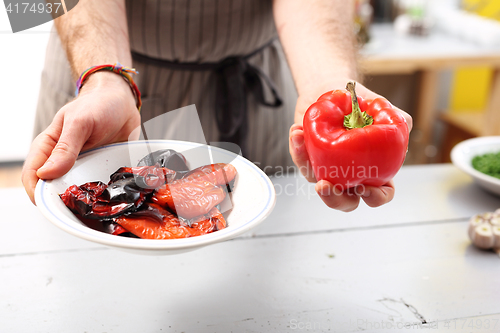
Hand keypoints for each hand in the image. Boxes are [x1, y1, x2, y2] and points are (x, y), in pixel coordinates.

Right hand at [22, 72, 140, 203]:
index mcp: (48, 148)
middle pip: (54, 189)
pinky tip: (112, 198)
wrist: (122, 101)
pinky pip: (98, 187)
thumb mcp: (80, 123)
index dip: (36, 193)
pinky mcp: (100, 169)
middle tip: (77, 209)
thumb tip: (46, 174)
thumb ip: (65, 148)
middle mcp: (62, 160)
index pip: (32, 176)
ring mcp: (82, 167)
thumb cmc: (97, 105)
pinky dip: (103, 194)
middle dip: (62, 202)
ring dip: (84, 200)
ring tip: (95, 208)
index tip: (49, 204)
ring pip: (76, 191)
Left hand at [289, 81, 412, 211]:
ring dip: (307, 164)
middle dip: (334, 199)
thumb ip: (395, 116)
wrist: (334, 90)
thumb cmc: (359, 103)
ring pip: (317, 182)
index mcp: (375, 170)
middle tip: (325, 186)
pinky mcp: (308, 159)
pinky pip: (302, 159)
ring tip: (303, 142)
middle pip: (345, 201)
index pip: (381, 193)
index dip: (376, 197)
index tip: (365, 187)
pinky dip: (297, 146)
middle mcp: (350, 175)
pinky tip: (296, 131)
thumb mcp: (380, 106)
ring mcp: (328, 169)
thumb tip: (404, 122)